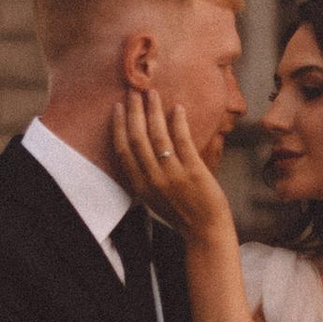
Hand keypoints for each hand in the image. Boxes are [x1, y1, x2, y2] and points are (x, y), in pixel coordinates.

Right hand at [112, 87, 236, 250]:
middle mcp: (152, 180)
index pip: (122, 150)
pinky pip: (182, 141)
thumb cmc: (181, 212)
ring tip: (152, 93)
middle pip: (137, 138)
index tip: (117, 107)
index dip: (118, 126)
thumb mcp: (153, 197)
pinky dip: (178, 122)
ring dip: (153, 111)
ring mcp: (172, 176)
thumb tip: (142, 146)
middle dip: (133, 111)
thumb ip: (145, 175)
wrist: (205, 231)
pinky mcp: (193, 172)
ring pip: (157, 136)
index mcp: (140, 186)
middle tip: (133, 90)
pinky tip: (177, 108)